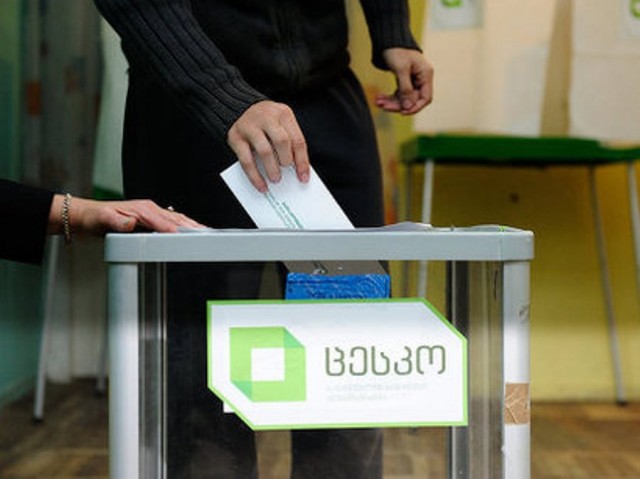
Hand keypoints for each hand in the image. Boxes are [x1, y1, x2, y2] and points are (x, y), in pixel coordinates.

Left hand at [51, 195, 203, 235]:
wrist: (85, 217)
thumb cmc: (94, 219)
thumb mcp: (103, 220)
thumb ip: (118, 222)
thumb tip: (131, 223)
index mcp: (141, 209)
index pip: (163, 220)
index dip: (175, 229)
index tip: (187, 235)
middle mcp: (148, 209)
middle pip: (175, 218)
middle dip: (192, 226)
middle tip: (207, 233)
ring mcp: (150, 214)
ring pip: (176, 219)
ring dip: (191, 226)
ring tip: (205, 232)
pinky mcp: (149, 220)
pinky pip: (170, 222)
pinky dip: (183, 226)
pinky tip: (189, 230)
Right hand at [227, 100, 309, 191]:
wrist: (236, 106)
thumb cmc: (265, 120)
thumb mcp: (281, 123)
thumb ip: (289, 141)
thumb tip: (297, 168)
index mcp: (283, 114)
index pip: (297, 140)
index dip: (302, 161)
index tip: (304, 177)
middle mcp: (267, 117)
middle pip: (282, 141)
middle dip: (286, 160)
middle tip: (288, 173)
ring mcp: (250, 126)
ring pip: (265, 151)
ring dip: (272, 169)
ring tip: (276, 179)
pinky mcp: (236, 137)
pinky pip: (246, 160)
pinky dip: (255, 176)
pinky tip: (261, 185)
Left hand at [375, 48, 433, 114]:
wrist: (388, 40)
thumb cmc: (397, 50)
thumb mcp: (401, 69)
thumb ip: (405, 89)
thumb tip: (408, 107)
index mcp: (425, 75)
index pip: (425, 98)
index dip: (415, 107)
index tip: (402, 112)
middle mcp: (421, 79)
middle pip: (412, 100)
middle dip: (397, 105)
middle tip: (382, 106)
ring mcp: (412, 81)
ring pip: (403, 99)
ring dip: (390, 102)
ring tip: (378, 102)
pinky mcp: (403, 81)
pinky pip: (397, 94)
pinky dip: (389, 97)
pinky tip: (379, 98)